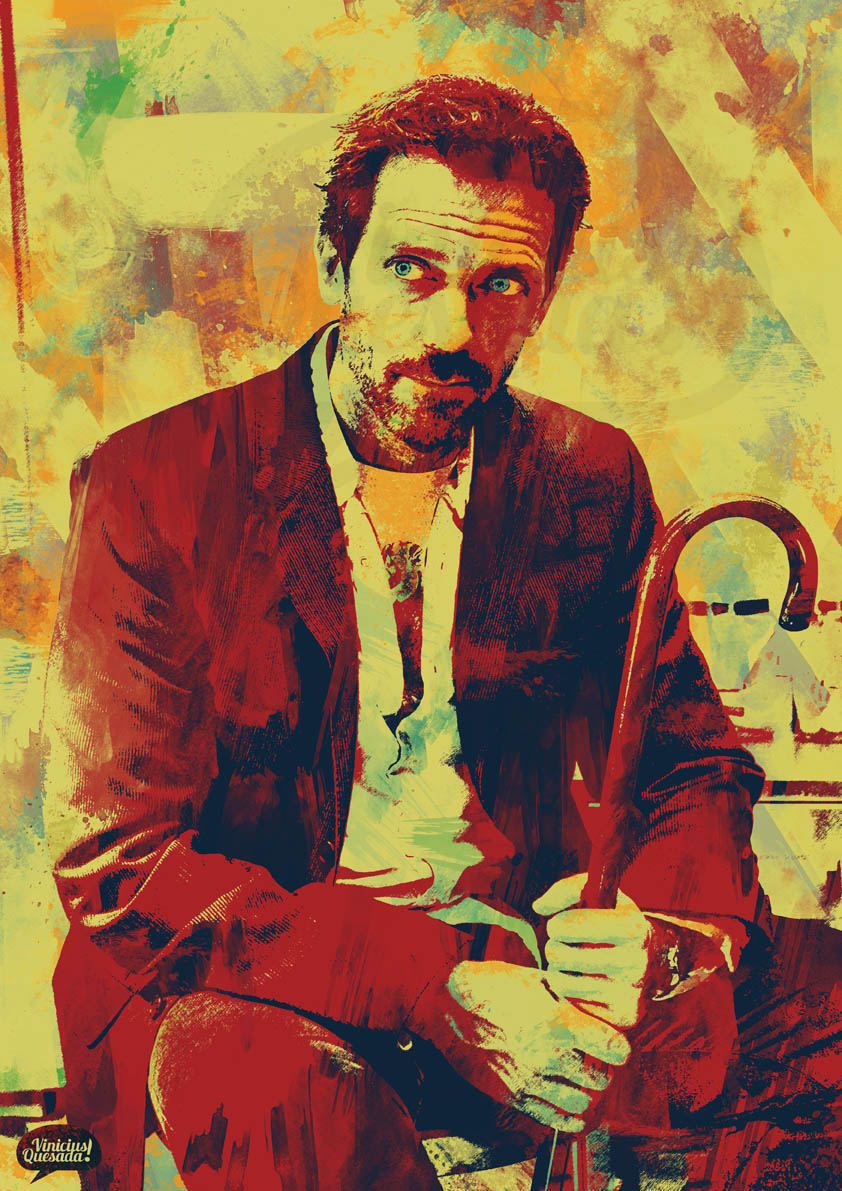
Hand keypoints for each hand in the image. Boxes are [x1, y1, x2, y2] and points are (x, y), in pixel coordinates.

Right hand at [411, 960, 630, 1131]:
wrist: (450, 1005)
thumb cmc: (494, 985)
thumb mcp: (536, 978)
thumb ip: (569, 995)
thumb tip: (597, 1002)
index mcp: (558, 1021)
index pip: (612, 1047)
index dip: (620, 1048)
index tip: (617, 1046)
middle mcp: (548, 1054)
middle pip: (601, 1079)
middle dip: (603, 1071)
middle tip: (596, 1062)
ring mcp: (531, 1078)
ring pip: (581, 1102)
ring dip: (586, 1094)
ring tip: (581, 1082)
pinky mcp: (514, 1095)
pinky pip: (555, 1120)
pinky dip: (571, 1119)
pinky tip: (574, 1110)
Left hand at [533, 873, 652, 1029]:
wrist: (658, 959)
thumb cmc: (617, 919)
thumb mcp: (603, 894)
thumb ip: (568, 889)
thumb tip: (539, 907)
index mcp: (633, 928)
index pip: (567, 925)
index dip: (557, 923)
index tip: (563, 924)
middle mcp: (636, 963)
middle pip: (558, 954)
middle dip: (555, 945)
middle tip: (567, 945)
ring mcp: (631, 994)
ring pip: (561, 981)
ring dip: (560, 969)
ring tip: (575, 962)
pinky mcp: (623, 1017)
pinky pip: (572, 1001)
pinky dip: (570, 990)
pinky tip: (585, 981)